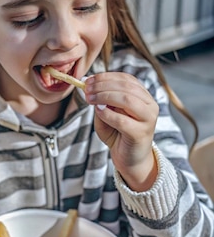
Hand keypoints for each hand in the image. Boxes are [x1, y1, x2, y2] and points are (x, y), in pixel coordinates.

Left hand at [85, 72, 158, 190]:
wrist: (129, 159)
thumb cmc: (117, 134)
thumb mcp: (106, 113)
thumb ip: (100, 100)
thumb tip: (87, 83)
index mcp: (143, 96)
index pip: (126, 78)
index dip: (106, 77)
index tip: (88, 80)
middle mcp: (150, 105)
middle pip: (126, 86)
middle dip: (103, 85)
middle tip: (86, 89)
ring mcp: (148, 119)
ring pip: (127, 99)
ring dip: (105, 96)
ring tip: (90, 99)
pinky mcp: (141, 133)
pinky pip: (122, 120)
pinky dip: (107, 114)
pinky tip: (98, 112)